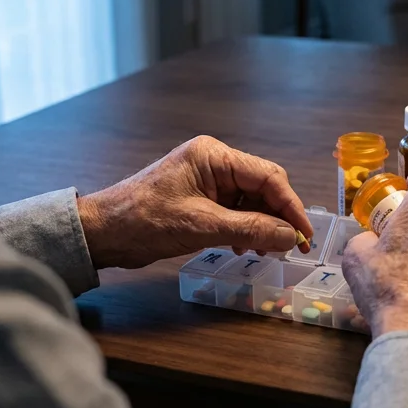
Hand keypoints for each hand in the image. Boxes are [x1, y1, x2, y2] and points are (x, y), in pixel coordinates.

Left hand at [76, 136, 313, 269]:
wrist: (103, 232)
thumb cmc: (144, 221)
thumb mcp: (202, 227)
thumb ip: (251, 229)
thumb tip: (290, 237)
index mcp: (214, 155)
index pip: (268, 176)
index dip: (291, 207)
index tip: (305, 236)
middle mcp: (214, 161)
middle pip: (263, 186)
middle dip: (277, 217)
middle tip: (289, 248)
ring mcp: (206, 179)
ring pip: (251, 200)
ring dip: (261, 225)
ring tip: (264, 251)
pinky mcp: (200, 197)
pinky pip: (234, 209)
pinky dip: (244, 228)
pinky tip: (243, 247)